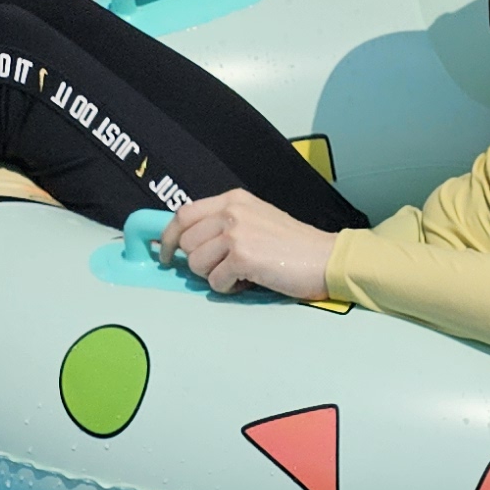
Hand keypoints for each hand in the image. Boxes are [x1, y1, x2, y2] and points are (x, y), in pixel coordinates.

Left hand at [151, 188, 339, 303]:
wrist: (325, 258)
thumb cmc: (295, 246)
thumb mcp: (256, 219)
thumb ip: (225, 224)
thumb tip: (190, 243)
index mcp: (233, 200)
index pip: (183, 213)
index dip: (168, 236)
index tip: (165, 253)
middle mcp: (231, 212)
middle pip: (187, 242)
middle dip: (198, 263)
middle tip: (222, 270)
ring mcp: (236, 233)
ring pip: (197, 263)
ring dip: (214, 276)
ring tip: (240, 275)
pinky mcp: (242, 257)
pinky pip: (215, 281)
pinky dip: (229, 288)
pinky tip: (249, 282)